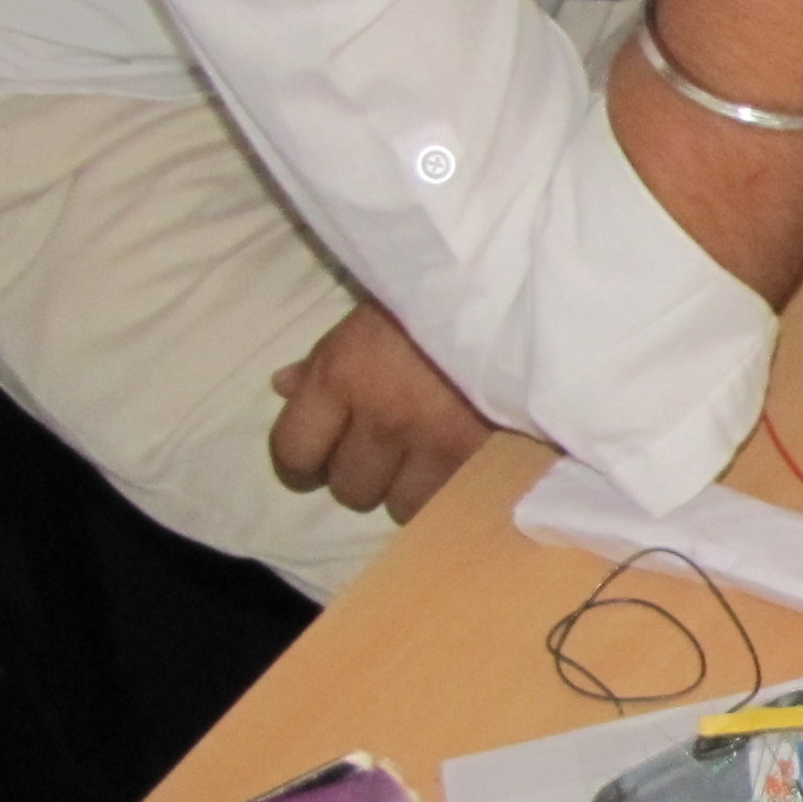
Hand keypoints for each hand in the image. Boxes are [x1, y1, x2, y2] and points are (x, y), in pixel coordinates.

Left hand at [268, 298, 496, 521]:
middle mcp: (382, 420)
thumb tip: (283, 388)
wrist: (519, 295)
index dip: (301, 461)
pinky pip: (449, 504)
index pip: (294, 453)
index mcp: (341, 376)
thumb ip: (324, 359)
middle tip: (384, 449)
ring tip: (426, 456)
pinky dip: (448, 490)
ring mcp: (436, 446)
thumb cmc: (434, 295)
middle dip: (363, 473)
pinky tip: (456, 464)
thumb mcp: (368, 316)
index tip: (316, 458)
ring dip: (408, 488)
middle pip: (349, 489)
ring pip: (401, 506)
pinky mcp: (484, 462)